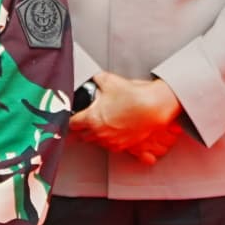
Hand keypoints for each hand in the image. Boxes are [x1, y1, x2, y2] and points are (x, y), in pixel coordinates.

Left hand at [67, 73, 185, 163]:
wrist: (154, 107)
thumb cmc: (134, 96)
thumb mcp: (110, 80)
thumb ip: (97, 79)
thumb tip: (94, 78)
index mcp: (92, 118)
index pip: (72, 124)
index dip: (70, 120)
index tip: (70, 119)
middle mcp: (100, 133)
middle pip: (82, 136)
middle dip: (82, 129)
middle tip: (84, 123)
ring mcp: (112, 141)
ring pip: (96, 142)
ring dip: (95, 135)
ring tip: (100, 126)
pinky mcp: (123, 146)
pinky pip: (110, 146)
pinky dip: (109, 140)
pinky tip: (112, 132)